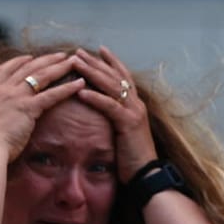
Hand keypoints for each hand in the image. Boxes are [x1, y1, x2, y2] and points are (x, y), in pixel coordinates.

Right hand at [0, 52, 85, 158]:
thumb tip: (3, 115)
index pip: (5, 69)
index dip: (19, 61)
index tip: (31, 56)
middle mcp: (3, 89)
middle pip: (28, 68)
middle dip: (47, 59)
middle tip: (62, 54)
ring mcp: (15, 97)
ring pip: (41, 76)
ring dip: (60, 67)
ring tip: (75, 62)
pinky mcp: (28, 108)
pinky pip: (51, 95)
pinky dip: (67, 88)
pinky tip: (80, 83)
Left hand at [69, 46, 156, 180]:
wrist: (147, 174)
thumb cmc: (133, 157)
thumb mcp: (123, 132)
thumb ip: (116, 118)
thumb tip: (103, 111)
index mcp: (135, 105)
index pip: (123, 77)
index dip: (112, 62)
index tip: (99, 49)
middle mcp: (136, 104)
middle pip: (115, 76)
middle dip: (96, 62)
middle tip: (78, 51)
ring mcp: (134, 112)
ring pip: (111, 86)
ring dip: (92, 73)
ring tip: (75, 63)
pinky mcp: (129, 123)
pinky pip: (109, 106)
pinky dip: (95, 97)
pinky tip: (81, 90)